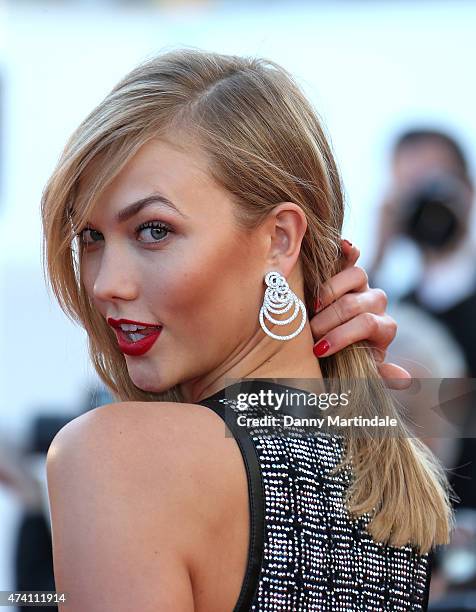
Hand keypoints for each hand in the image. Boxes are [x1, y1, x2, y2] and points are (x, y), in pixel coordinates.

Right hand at [310, 239, 410, 388]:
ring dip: (331, 290)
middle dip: (330, 320)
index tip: (319, 349)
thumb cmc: (346, 360)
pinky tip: (341, 244)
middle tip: (310, 331)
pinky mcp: (346, 272)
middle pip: (355, 303)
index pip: (367, 324)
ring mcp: (362, 286)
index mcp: (383, 327)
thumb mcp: (362, 372)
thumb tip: (404, 378)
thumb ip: (381, 375)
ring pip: (356, 276)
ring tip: (312, 305)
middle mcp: (376, 303)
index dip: (342, 336)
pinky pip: (351, 256)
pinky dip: (347, 250)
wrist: (335, 346)